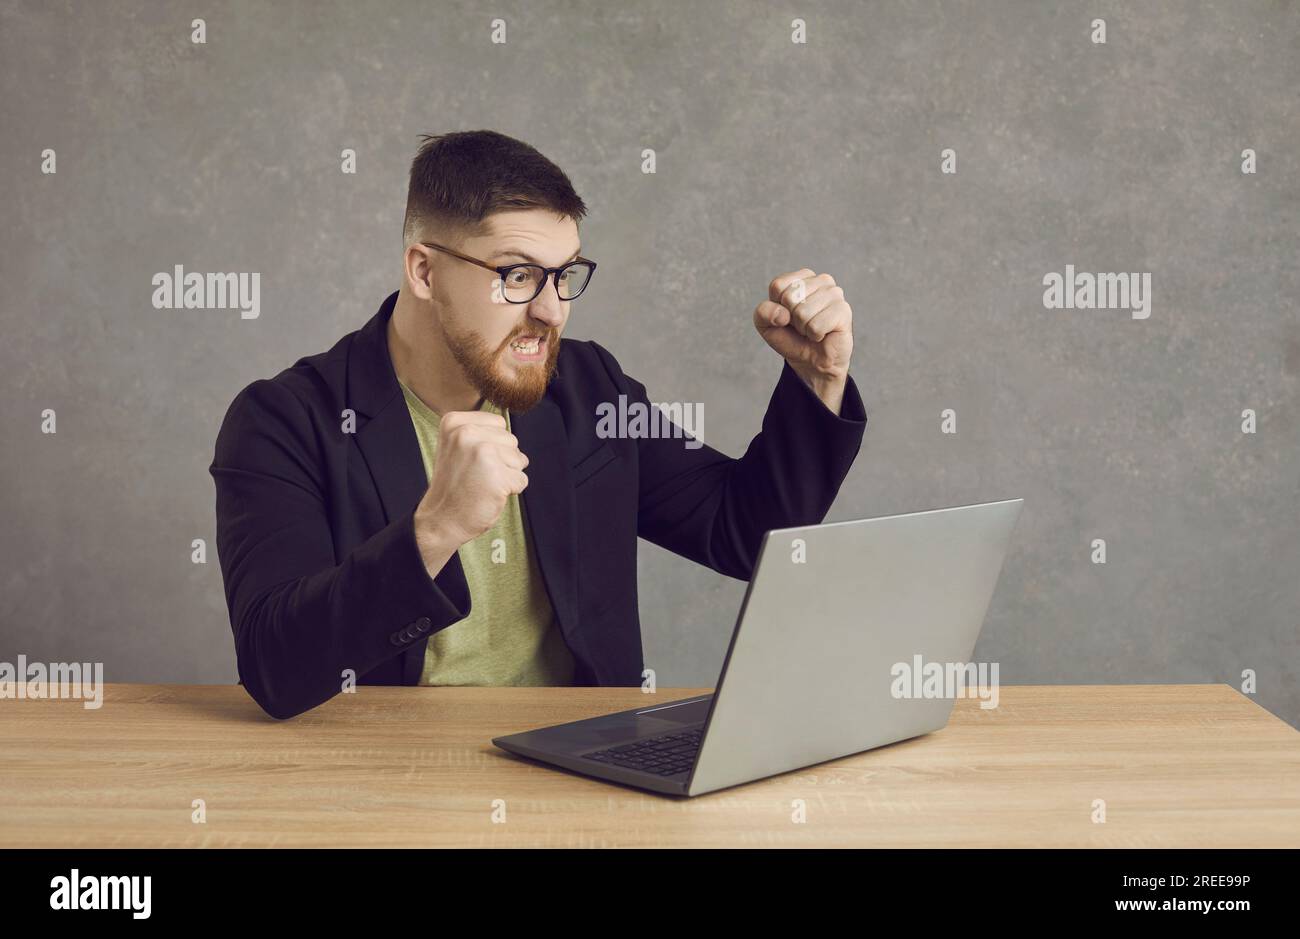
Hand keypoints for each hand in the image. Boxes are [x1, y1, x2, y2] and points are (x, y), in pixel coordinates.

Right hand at [413, 411, 528, 572]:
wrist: (441, 520)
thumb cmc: (454, 484)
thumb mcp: (456, 446)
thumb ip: (479, 431)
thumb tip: (509, 428)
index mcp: (454, 422)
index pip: (499, 423)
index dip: (493, 445)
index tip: (471, 460)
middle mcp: (466, 433)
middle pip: (511, 440)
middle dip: (502, 460)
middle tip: (477, 475)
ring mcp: (482, 453)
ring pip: (520, 459)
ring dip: (507, 475)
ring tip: (482, 484)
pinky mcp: (496, 475)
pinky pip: (521, 480)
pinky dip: (510, 490)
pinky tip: (488, 495)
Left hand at [753, 268, 852, 388]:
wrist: (812, 361)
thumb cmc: (791, 337)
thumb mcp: (766, 325)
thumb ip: (763, 312)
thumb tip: (782, 314)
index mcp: (802, 278)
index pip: (777, 286)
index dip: (777, 307)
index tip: (787, 316)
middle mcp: (821, 280)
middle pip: (789, 298)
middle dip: (791, 319)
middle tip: (802, 325)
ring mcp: (835, 294)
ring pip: (803, 312)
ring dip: (804, 328)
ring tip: (812, 329)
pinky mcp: (844, 310)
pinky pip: (816, 326)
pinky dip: (815, 335)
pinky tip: (822, 334)